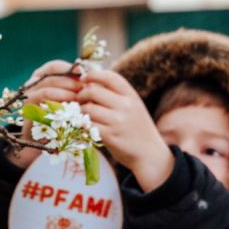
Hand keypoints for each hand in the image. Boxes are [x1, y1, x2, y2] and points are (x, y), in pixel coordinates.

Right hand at [8, 61, 80, 167]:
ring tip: (79, 99)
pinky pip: (42, 107)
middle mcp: (32, 86)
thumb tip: (89, 72)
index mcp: (42, 77)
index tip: (84, 75)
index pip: (54, 66)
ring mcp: (28, 100)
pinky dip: (58, 107)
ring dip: (65, 94)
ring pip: (46, 90)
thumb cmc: (65, 114)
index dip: (69, 69)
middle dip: (70, 82)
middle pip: (50, 77)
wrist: (49, 139)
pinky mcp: (29, 115)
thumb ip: (78, 84)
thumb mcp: (72, 97)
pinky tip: (70, 110)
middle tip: (85, 89)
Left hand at [76, 69, 173, 190]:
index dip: (93, 75)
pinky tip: (85, 126)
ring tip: (82, 114)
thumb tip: (89, 83)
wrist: (150, 153)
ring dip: (80, 111)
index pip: (110, 77)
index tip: (83, 78)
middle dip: (82, 94)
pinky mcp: (111, 136)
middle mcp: (125, 106)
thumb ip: (115, 95)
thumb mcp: (132, 106)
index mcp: (131, 95)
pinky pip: (89, 126)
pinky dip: (84, 125)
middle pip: (94, 91)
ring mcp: (118, 121)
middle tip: (79, 100)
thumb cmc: (136, 128)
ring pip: (88, 109)